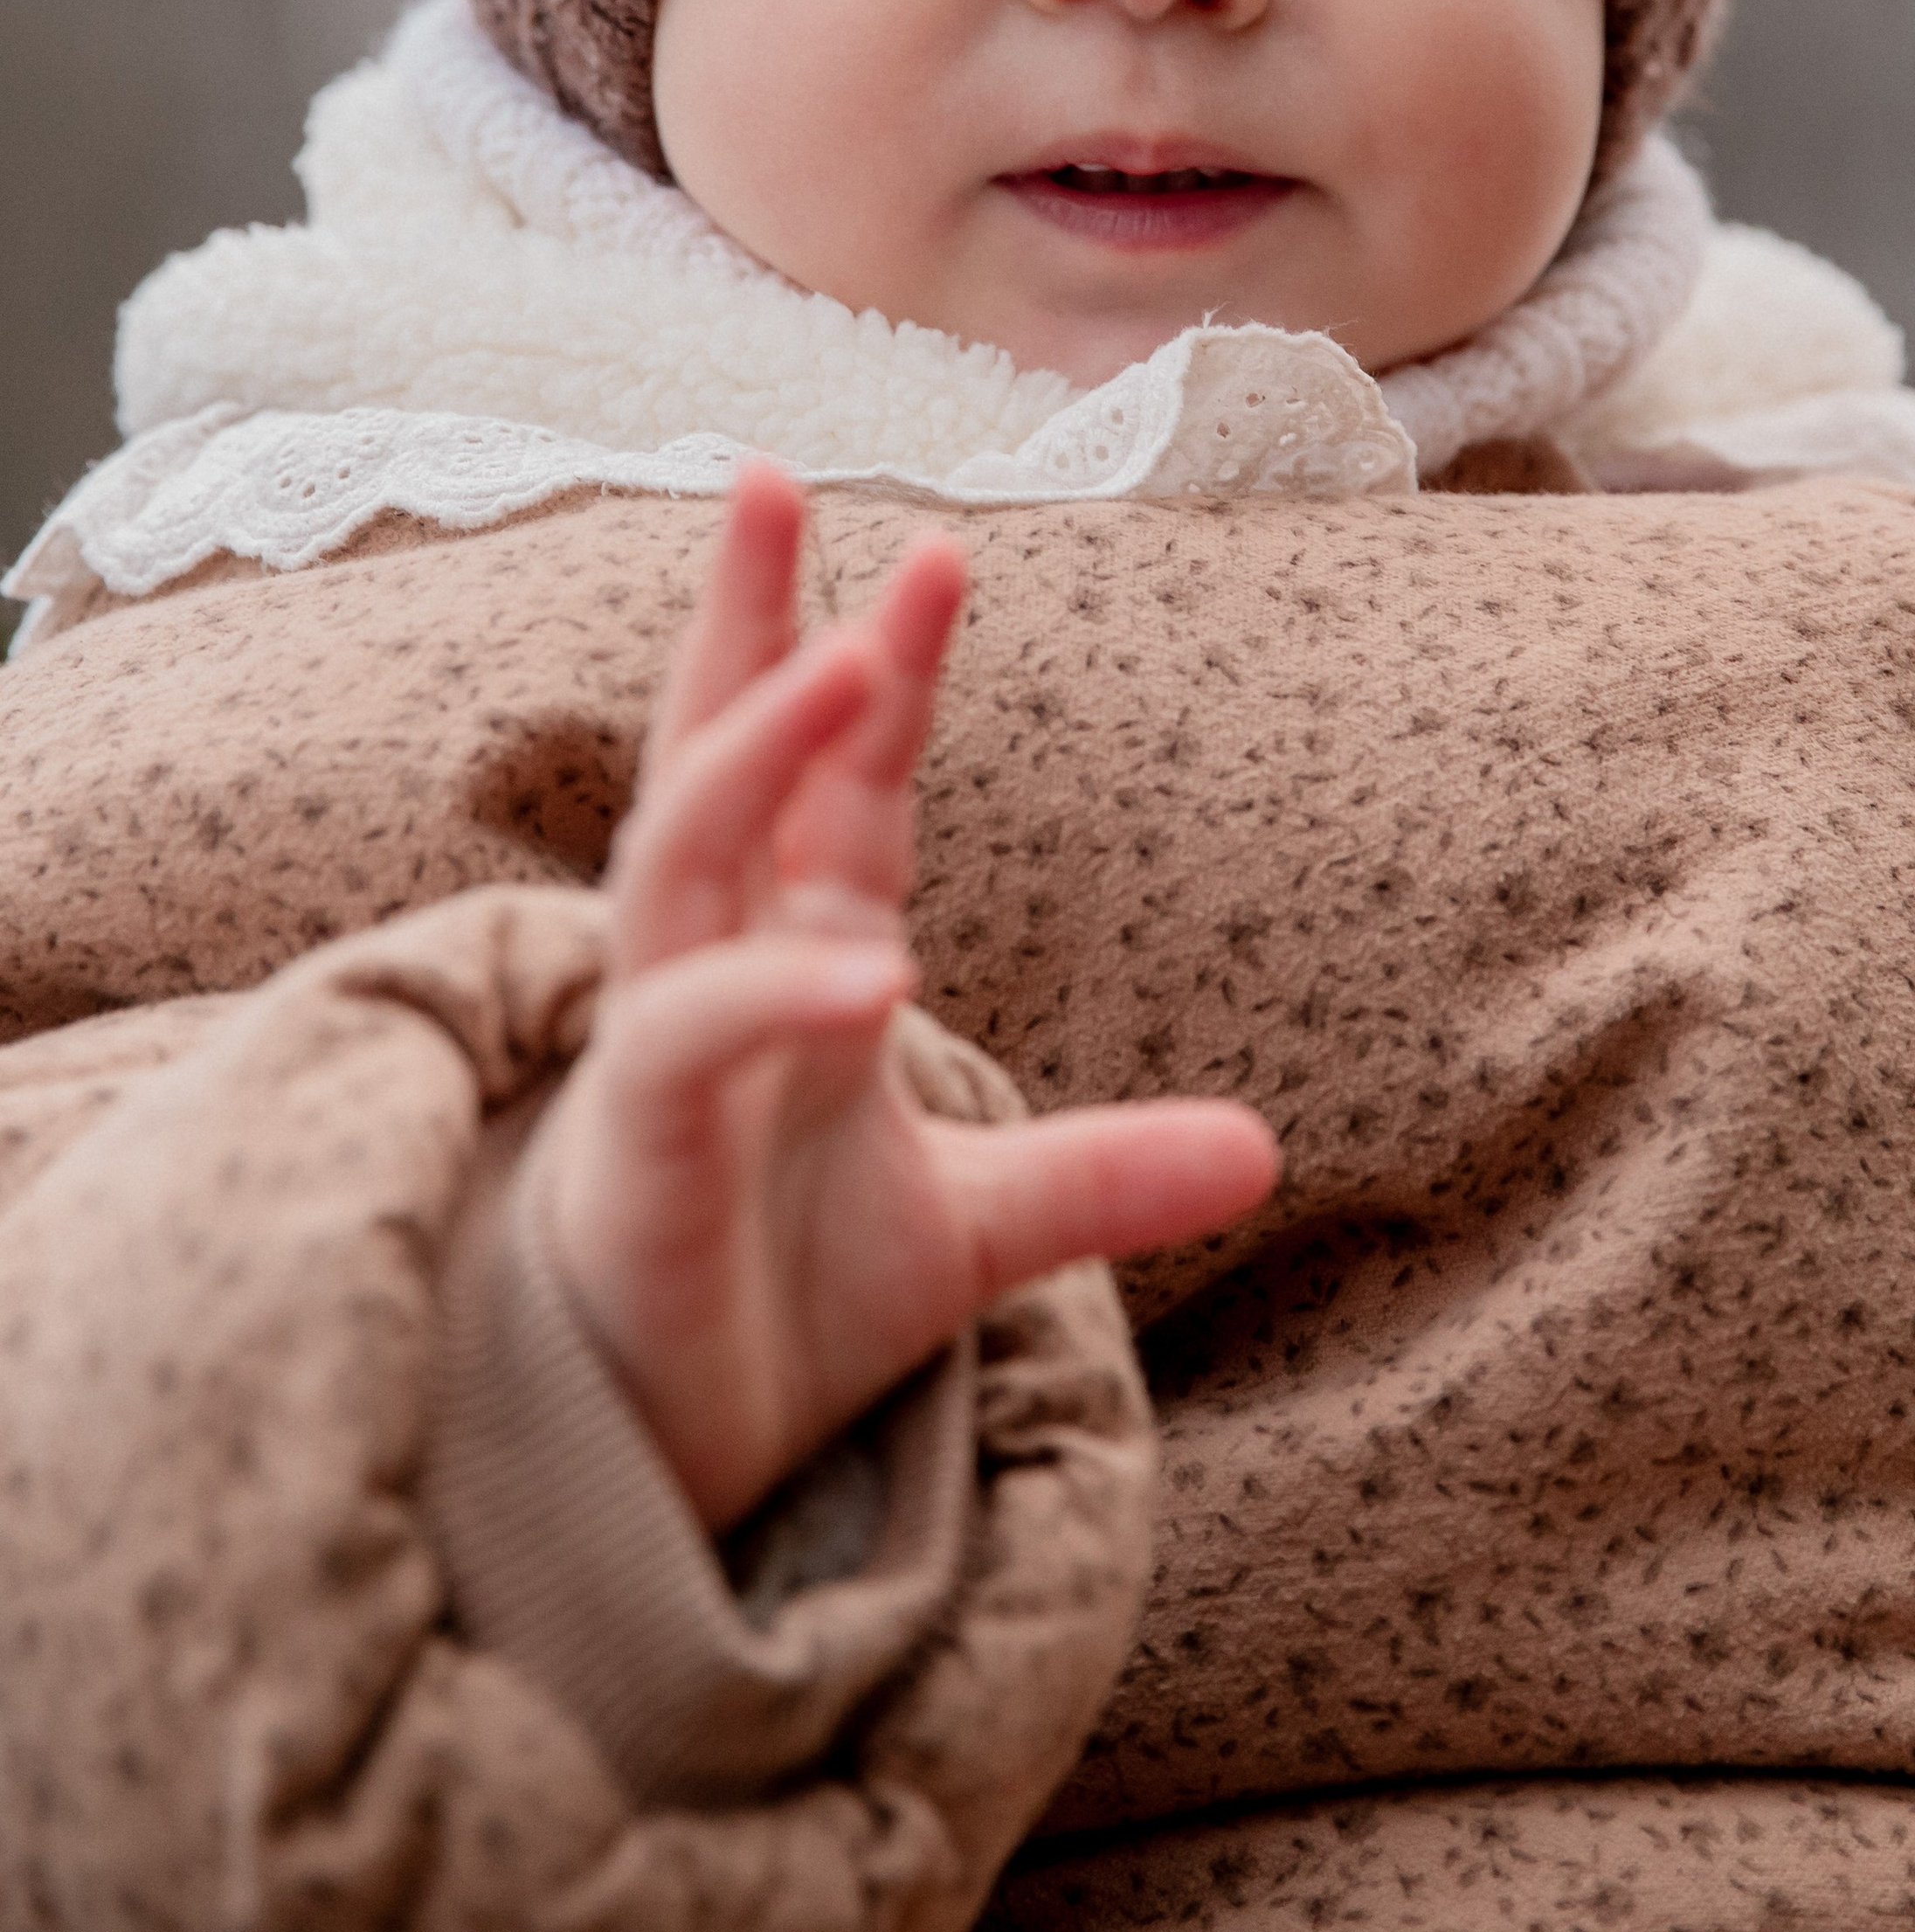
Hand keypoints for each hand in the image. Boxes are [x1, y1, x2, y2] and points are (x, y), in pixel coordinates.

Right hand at [544, 462, 1279, 1531]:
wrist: (663, 1462)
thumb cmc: (775, 1300)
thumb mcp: (976, 1229)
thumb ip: (1101, 1177)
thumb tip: (1264, 1149)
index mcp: (801, 951)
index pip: (844, 781)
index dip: (884, 665)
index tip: (944, 549)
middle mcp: (719, 966)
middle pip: (718, 755)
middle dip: (743, 618)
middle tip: (763, 469)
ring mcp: (664, 1043)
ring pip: (681, 854)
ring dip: (754, 751)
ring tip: (843, 661)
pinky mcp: (633, 1142)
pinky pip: (693, 1034)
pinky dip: (777, 994)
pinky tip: (876, 970)